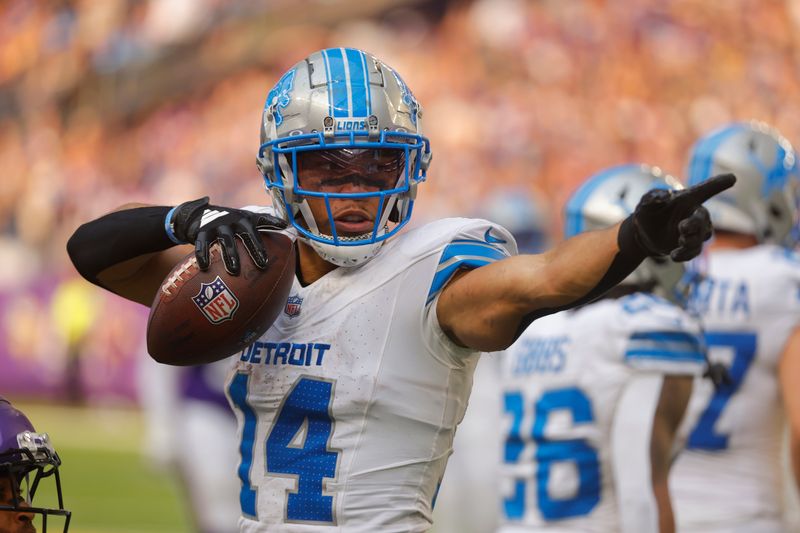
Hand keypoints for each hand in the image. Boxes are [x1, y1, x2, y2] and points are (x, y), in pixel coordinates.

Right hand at [170, 197, 286, 273]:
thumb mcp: (246, 219)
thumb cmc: (230, 221)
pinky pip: (202, 245)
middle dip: (254, 249)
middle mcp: (232, 220)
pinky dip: (203, 255)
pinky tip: (205, 267)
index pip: (260, 224)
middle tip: (262, 265)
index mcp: (245, 219)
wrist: (199, 214)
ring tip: (234, 271)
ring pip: (225, 240)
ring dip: (230, 255)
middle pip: (245, 234)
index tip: (282, 232)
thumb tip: (288, 225)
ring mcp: (217, 225)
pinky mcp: (201, 231)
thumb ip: (265, 222)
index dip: (271, 226)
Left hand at [632, 173, 735, 260]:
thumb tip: (663, 197)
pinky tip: (674, 256)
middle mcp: (694, 213)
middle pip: (703, 217)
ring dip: (691, 241)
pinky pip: (695, 251)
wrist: (644, 234)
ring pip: (702, 236)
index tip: (732, 178)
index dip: (718, 184)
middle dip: (695, 223)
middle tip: (682, 228)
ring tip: (678, 243)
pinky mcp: (691, 245)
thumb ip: (652, 198)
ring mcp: (695, 230)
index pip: (705, 189)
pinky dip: (686, 254)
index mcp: (686, 198)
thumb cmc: (648, 212)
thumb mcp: (645, 203)